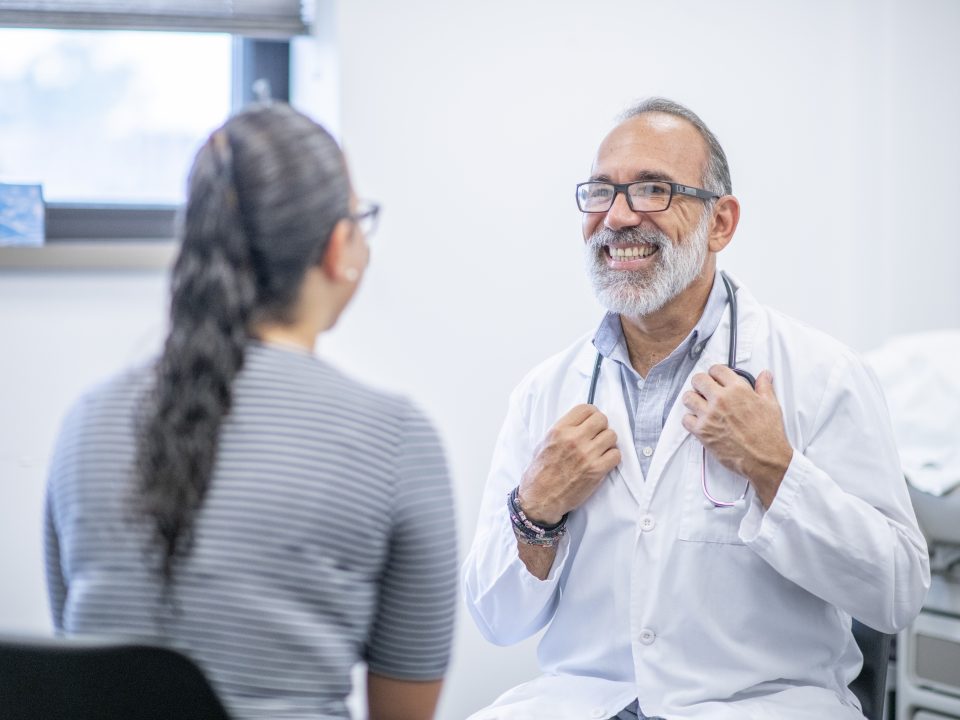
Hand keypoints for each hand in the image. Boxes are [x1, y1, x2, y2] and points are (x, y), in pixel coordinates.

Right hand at [518, 404, 620, 524]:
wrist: (540, 499)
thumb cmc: (540, 473)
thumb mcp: (544, 444)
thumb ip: (562, 431)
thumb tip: (580, 423)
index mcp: (559, 430)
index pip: (586, 409)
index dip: (592, 414)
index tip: (591, 422)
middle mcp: (574, 439)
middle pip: (602, 419)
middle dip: (601, 427)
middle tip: (597, 436)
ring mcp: (587, 455)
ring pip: (611, 436)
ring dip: (608, 442)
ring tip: (600, 450)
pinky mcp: (596, 470)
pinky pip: (616, 455)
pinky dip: (612, 457)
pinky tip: (603, 461)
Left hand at [681, 366, 792, 507]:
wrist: (764, 458)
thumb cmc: (768, 434)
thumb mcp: (771, 405)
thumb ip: (764, 387)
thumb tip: (764, 375)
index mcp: (738, 389)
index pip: (717, 370)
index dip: (715, 373)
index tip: (715, 377)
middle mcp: (720, 400)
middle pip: (698, 380)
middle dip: (701, 383)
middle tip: (705, 389)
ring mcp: (709, 415)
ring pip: (688, 398)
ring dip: (692, 399)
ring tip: (699, 404)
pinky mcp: (702, 431)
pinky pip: (685, 419)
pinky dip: (690, 420)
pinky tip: (699, 421)